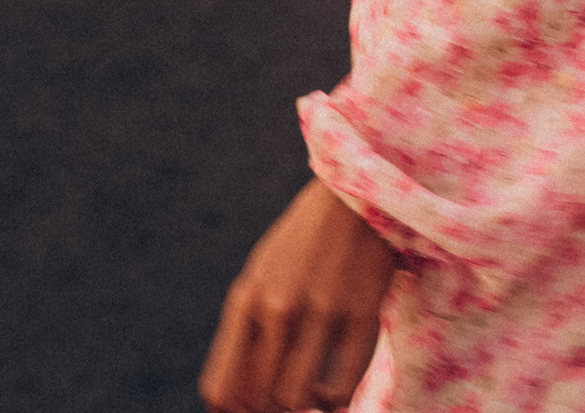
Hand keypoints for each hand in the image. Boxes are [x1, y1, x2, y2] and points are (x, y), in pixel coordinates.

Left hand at [199, 178, 397, 411]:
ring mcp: (323, 309)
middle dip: (267, 409)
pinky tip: (331, 389)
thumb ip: (246, 330)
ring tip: (308, 394)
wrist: (357, 193)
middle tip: (282, 399)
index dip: (232, 411)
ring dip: (300, 406)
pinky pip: (343, 387)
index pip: (221, 388)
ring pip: (296, 399)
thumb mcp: (262, 274)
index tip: (249, 406)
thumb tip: (232, 401)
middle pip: (258, 399)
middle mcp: (280, 305)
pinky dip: (333, 400)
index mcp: (247, 296)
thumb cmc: (303, 244)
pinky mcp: (364, 313)